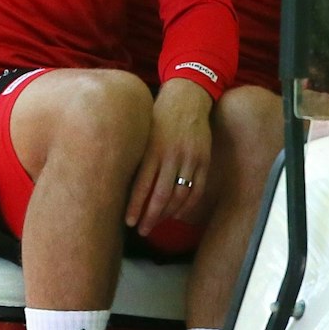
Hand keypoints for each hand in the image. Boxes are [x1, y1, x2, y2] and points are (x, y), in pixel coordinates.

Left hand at [126, 78, 212, 234]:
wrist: (187, 98)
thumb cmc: (159, 117)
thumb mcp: (144, 134)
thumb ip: (138, 159)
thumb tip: (124, 188)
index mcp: (153, 150)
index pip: (143, 186)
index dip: (136, 207)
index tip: (129, 222)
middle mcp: (172, 156)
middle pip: (161, 196)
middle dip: (150, 217)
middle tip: (142, 230)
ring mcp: (190, 159)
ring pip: (179, 196)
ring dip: (167, 214)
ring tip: (157, 224)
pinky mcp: (204, 160)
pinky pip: (197, 190)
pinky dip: (187, 205)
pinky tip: (177, 214)